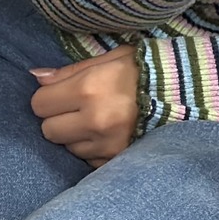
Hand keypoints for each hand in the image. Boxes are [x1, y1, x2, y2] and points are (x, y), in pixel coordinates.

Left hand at [30, 45, 139, 166]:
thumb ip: (69, 71)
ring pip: (68, 147)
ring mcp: (106, 144)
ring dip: (75, 135)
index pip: (40, 103)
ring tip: (97, 119)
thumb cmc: (140, 69)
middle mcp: (95, 119)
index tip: (60, 93)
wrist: (182, 92)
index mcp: (88, 88)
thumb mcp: (106, 60)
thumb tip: (36, 76)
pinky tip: (107, 133)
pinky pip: (88, 159)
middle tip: (76, 107)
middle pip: (48, 130)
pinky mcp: (117, 159)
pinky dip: (93, 148)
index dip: (48, 97)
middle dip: (57, 118)